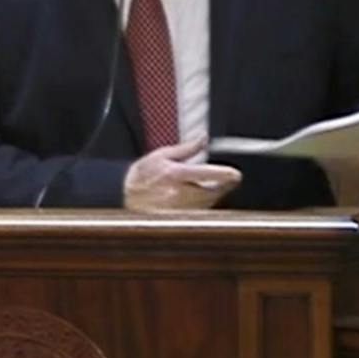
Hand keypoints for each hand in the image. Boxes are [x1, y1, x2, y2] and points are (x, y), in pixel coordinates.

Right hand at [124, 137, 241, 210]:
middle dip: (222, 187)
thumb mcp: (162, 155)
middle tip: (229, 180)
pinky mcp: (175, 219)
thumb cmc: (141, 174)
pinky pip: (196, 214)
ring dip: (213, 197)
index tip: (236, 175)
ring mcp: (176, 208)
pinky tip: (199, 201)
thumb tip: (203, 138)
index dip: (224, 175)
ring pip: (205, 205)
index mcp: (175, 174)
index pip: (206, 174)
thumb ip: (186, 148)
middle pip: (210, 193)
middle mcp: (177, 193)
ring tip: (214, 188)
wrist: (122, 194)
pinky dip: (202, 207)